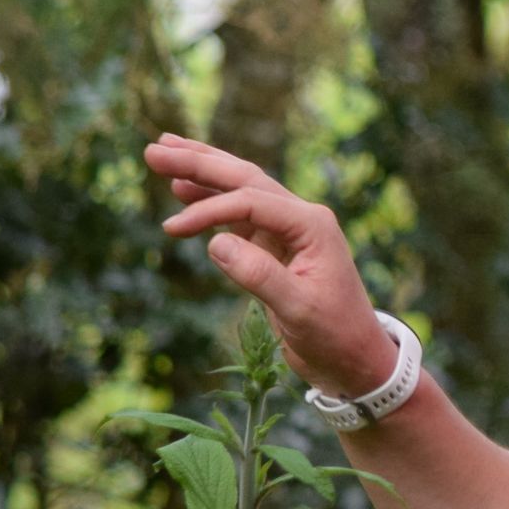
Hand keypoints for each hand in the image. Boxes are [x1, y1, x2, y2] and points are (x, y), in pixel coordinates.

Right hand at [144, 134, 391, 394]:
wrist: (354, 358)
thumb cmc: (334, 334)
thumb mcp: (297, 309)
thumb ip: (259, 274)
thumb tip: (215, 243)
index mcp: (312, 225)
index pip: (251, 201)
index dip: (209, 210)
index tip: (171, 228)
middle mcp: (302, 218)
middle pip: (245, 178)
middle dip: (199, 162)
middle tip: (154, 150)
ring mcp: (289, 230)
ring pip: (241, 190)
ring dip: (203, 173)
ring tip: (163, 155)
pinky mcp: (277, 247)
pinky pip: (239, 215)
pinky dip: (211, 202)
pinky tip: (185, 192)